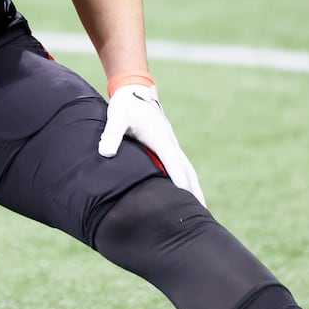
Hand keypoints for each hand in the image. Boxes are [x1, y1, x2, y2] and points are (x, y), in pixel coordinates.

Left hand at [98, 83, 205, 204]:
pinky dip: (189, 182)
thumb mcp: (116, 117)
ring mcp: (172, 145)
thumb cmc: (125, 106)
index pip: (172, 164)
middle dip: (195, 193)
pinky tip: (190, 195)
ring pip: (188, 171)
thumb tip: (105, 153)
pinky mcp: (169, 147)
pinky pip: (183, 168)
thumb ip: (111, 135)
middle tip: (203, 216)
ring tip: (202, 212)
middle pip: (187, 172)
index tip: (186, 200)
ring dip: (196, 190)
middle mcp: (171, 143)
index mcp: (160, 139)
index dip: (179, 182)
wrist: (135, 91)